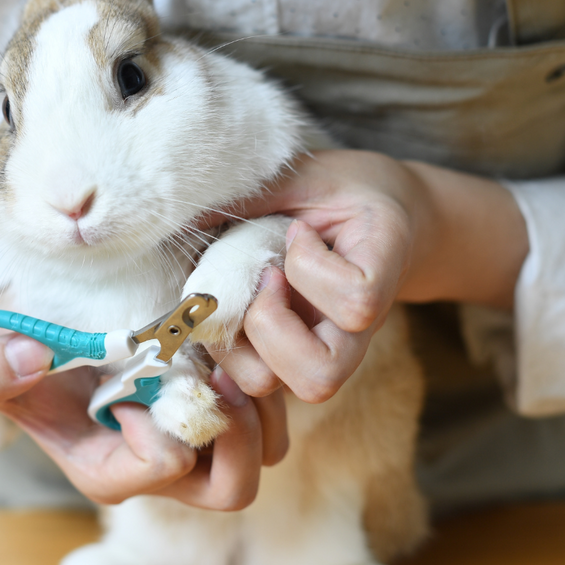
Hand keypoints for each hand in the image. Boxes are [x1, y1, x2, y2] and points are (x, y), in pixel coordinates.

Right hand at [0, 327, 287, 509]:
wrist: (44, 339)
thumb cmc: (16, 359)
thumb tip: (29, 357)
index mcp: (109, 470)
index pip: (162, 466)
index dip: (160, 420)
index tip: (136, 375)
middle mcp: (163, 468)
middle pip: (233, 486)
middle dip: (237, 430)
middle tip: (217, 371)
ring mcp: (198, 441)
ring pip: (267, 450)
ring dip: (260, 401)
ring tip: (231, 348)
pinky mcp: (222, 409)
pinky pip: (274, 413)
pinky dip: (268, 379)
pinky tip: (238, 335)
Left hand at [206, 149, 528, 401]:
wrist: (387, 211)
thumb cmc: (343, 189)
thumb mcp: (306, 175)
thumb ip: (256, 193)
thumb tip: (178, 214)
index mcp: (380, 267)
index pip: (357, 302)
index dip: (311, 271)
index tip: (298, 230)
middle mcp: (363, 325)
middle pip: (321, 374)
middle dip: (270, 327)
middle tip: (265, 276)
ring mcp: (335, 346)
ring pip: (297, 389)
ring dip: (250, 347)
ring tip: (247, 296)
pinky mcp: (302, 355)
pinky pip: (268, 382)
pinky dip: (236, 354)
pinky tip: (235, 309)